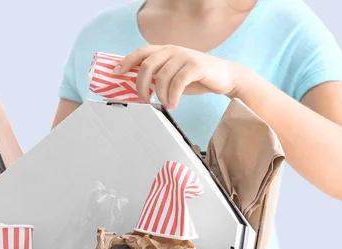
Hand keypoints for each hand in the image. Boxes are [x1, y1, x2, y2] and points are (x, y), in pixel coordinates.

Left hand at [114, 45, 239, 108]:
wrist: (225, 77)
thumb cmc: (197, 78)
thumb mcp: (174, 76)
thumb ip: (158, 78)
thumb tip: (138, 89)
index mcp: (165, 51)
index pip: (141, 53)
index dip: (126, 62)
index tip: (116, 73)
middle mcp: (173, 50)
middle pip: (147, 65)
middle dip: (141, 85)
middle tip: (144, 100)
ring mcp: (185, 56)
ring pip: (162, 76)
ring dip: (160, 95)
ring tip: (164, 105)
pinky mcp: (196, 66)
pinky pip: (178, 82)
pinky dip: (173, 96)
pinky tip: (173, 104)